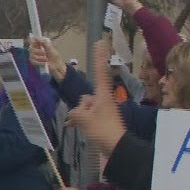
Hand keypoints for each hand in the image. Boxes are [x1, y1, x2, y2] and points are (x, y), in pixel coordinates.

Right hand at [30, 36, 65, 81]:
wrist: (57, 68)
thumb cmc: (56, 58)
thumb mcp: (51, 49)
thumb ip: (44, 42)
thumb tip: (37, 37)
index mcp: (41, 45)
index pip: (33, 41)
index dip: (33, 41)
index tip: (36, 43)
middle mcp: (37, 50)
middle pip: (31, 48)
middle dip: (37, 51)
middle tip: (44, 53)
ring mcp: (36, 56)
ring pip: (31, 55)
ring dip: (39, 57)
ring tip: (46, 59)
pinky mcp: (35, 62)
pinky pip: (32, 61)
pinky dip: (39, 62)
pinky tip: (44, 63)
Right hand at [67, 42, 125, 156]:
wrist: (116, 148)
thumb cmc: (103, 130)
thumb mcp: (85, 119)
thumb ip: (77, 112)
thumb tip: (75, 113)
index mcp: (103, 95)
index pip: (100, 72)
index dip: (99, 57)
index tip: (100, 42)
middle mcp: (103, 100)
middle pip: (86, 98)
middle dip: (81, 108)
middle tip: (88, 121)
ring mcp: (103, 110)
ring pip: (85, 108)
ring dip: (80, 117)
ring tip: (85, 127)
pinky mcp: (101, 120)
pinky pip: (86, 117)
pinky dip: (80, 121)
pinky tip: (73, 127)